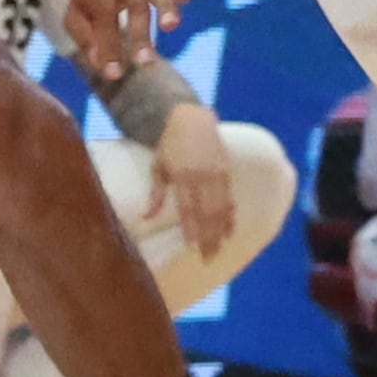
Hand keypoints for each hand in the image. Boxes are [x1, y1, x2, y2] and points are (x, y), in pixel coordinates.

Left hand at [65, 0, 208, 77]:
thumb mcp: (79, 6)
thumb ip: (84, 34)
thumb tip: (97, 62)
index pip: (104, 15)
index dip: (108, 44)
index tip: (114, 75)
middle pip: (134, 5)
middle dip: (140, 34)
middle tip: (145, 63)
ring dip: (167, 7)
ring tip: (171, 25)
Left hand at [148, 102, 236, 258]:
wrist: (191, 119)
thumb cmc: (168, 145)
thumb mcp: (157, 166)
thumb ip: (155, 194)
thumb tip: (146, 218)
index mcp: (182, 174)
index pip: (188, 207)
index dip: (191, 227)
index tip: (192, 246)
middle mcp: (201, 175)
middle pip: (207, 211)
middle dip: (209, 236)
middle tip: (208, 258)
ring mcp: (216, 172)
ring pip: (221, 207)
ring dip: (221, 230)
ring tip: (219, 249)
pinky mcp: (226, 170)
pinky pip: (229, 197)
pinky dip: (230, 215)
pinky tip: (229, 231)